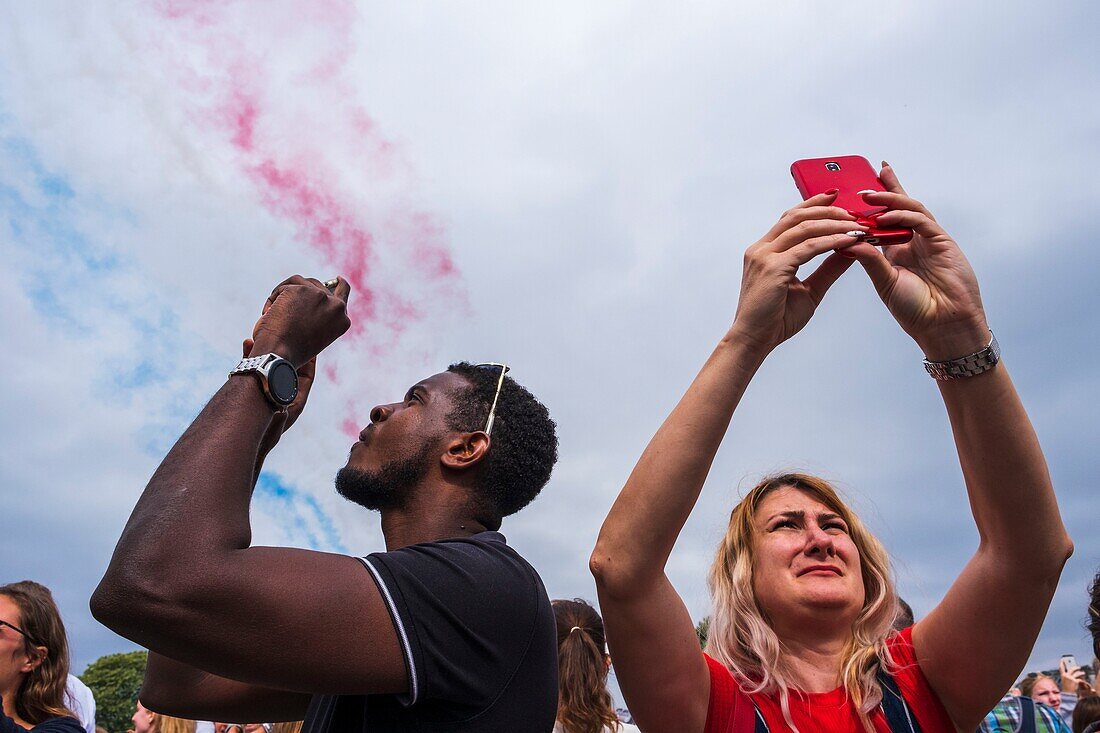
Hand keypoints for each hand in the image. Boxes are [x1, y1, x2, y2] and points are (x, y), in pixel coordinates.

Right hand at [243, 336, 313, 452]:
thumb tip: (284, 403)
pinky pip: (251, 368)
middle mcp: (282, 391)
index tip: (314, 341)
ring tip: (268, 333)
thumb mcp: (280, 419)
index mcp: (296, 398)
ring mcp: (266, 388)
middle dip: (289, 349)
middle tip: (290, 331)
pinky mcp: (250, 387)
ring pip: (270, 364)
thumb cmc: (267, 435)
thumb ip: (283, 408)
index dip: (311, 357)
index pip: (307, 372)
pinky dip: (250, 356)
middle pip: (289, 364)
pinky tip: (246, 343)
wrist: (247, 444)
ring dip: (269, 350)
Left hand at [249, 275, 350, 367]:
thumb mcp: (314, 334)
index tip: (337, 279)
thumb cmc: (291, 351)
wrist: (279, 355)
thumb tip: (312, 295)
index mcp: (342, 320)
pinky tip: (268, 313)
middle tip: (282, 296)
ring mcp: (319, 296)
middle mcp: (336, 306)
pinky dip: (274, 299)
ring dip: (285, 296)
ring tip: (273, 314)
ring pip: (299, 282)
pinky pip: (284, 287)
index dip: (339, 284)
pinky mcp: (301, 289)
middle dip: (299, 290)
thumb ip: (319, 315)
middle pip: (317, 284)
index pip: (344, 292)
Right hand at [728, 191, 859, 352]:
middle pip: (796, 216)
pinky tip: (847, 241)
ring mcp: (764, 256)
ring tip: (855, 225)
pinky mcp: (773, 268)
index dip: (813, 204)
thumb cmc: (775, 319)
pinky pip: (807, 248)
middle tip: (852, 211)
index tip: (834, 197)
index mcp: (764, 251)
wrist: (754, 340)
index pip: (789, 218)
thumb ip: (827, 269)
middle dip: (827, 209)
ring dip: (833, 223)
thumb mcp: (808, 290)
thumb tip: (849, 251)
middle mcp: (761, 249)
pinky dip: (830, 242)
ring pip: (803, 227)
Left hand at [843, 163, 989, 359]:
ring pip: (910, 209)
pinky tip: (886, 216)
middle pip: (899, 207)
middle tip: (864, 181)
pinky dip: (904, 216)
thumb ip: (870, 259)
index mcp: (895, 251)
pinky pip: (922, 221)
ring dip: (890, 200)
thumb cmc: (915, 309)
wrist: (942, 326)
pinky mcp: (941, 241)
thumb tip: (848, 240)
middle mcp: (912, 242)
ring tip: (868, 196)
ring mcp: (928, 240)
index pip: (881, 221)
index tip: (854, 191)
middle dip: (885, 190)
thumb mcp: (885, 282)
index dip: (872, 205)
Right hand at [1061, 660, 1092, 693]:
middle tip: (1078, 667)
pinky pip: (1080, 679)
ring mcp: (1071, 678)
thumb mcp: (1066, 683)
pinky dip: (1083, 680)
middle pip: (1071, 669)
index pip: (1061, 668)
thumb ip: (1068, 678)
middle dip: (1075, 667)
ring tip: (1083, 673)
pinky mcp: (1075, 681)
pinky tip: (1084, 681)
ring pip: (1077, 673)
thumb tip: (1074, 674)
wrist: (1068, 696)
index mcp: (1063, 676)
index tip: (1062, 660)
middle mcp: (1066, 676)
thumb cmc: (1067, 690)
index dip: (1061, 663)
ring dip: (1081, 673)